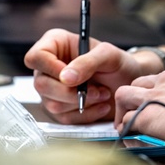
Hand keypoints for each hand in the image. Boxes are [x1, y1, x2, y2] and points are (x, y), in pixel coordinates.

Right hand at [24, 29, 149, 122]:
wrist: (129, 84)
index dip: (49, 68)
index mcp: (55, 45)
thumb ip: (87, 62)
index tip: (71, 77)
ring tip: (103, 94)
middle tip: (96, 89)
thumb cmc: (118, 63)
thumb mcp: (108, 55)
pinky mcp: (60, 109)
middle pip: (41, 84)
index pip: (35, 57)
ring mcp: (52, 90)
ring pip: (52, 104)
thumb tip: (65, 78)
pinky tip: (101, 106)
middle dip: (70, 92)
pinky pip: (64, 119)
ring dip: (81, 103)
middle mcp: (48, 68)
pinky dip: (86, 115)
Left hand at [114, 69, 164, 146]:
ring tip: (124, 124)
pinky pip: (126, 121)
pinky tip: (129, 136)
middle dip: (132, 98)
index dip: (150, 91)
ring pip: (123, 95)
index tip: (151, 101)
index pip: (155, 79)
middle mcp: (161, 83)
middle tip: (133, 111)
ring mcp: (151, 98)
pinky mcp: (144, 116)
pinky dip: (125, 129)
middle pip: (136, 83)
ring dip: (122, 110)